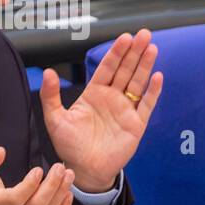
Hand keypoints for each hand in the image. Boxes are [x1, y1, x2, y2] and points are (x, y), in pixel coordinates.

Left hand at [40, 28, 162, 191]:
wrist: (84, 170)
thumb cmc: (69, 146)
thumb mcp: (55, 119)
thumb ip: (51, 95)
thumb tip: (47, 71)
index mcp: (93, 95)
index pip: (107, 69)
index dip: (116, 53)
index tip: (124, 37)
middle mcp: (111, 99)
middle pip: (125, 71)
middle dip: (134, 52)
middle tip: (144, 34)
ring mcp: (126, 110)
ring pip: (137, 83)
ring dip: (145, 66)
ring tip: (152, 47)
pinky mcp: (136, 124)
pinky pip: (146, 105)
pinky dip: (152, 91)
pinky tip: (157, 76)